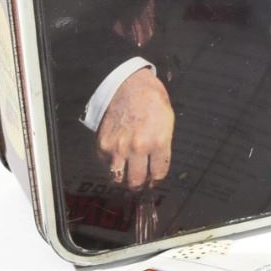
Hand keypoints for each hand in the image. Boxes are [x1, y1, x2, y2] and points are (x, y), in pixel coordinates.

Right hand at [96, 68, 174, 188]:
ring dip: (123, 178)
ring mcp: (118, 147)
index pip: (158, 174)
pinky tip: (117, 157)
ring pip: (118, 178)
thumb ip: (162, 148)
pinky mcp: (103, 144)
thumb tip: (156, 168)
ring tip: (127, 173)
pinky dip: (111, 164)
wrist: (130, 86)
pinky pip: (106, 165)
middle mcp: (137, 147)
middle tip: (141, 181)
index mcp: (158, 142)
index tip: (154, 178)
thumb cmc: (152, 103)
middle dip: (140, 184)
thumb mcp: (167, 124)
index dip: (156, 179)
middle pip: (136, 181)